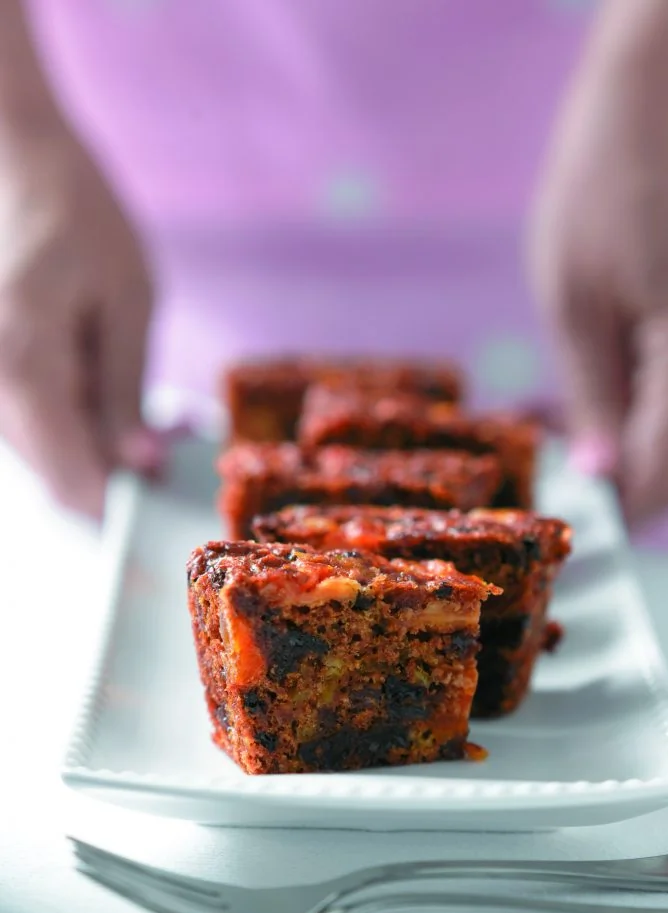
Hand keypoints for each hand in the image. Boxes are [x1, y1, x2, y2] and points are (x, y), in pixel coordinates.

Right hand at [0, 124, 161, 516]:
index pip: (67, 477)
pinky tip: (92, 382)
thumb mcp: (127, 299)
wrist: (8, 160)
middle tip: (160, 441)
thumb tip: (140, 466)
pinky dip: (64, 420)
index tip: (158, 501)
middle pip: (50, 472)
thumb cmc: (75, 215)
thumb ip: (126, 390)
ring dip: (87, 445)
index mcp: (22, 363)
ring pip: (36, 452)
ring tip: (129, 402)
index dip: (117, 504)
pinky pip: (24, 424)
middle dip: (109, 472)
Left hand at [531, 42, 667, 524]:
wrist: (652, 109)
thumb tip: (602, 478)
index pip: (664, 478)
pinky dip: (626, 413)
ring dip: (611, 447)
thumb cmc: (599, 191)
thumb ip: (591, 399)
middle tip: (534, 463)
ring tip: (539, 421)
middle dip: (606, 484)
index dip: (610, 513)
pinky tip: (574, 391)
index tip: (550, 515)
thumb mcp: (573, 306)